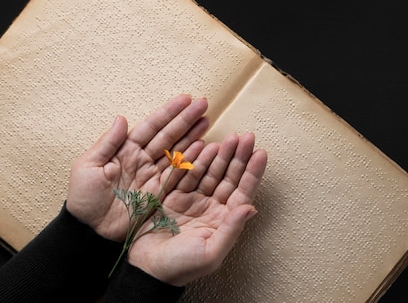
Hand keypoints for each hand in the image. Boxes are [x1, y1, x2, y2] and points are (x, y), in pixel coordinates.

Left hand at [66, 94, 209, 240]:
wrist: (90, 232)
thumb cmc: (83, 199)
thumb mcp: (87, 167)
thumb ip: (107, 143)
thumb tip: (121, 118)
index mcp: (125, 149)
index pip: (151, 126)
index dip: (168, 112)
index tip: (185, 99)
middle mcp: (142, 159)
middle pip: (168, 135)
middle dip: (186, 119)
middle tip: (204, 104)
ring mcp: (153, 175)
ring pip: (177, 150)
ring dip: (193, 135)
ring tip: (207, 120)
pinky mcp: (160, 191)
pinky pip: (179, 173)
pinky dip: (192, 160)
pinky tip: (204, 147)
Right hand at [126, 131, 266, 285]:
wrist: (146, 270)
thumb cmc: (180, 267)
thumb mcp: (210, 252)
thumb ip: (231, 229)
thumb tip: (250, 208)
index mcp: (223, 220)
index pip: (242, 191)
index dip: (252, 172)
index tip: (260, 153)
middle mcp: (210, 207)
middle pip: (228, 177)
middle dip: (238, 157)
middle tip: (246, 137)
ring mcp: (192, 200)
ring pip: (209, 171)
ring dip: (219, 155)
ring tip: (228, 139)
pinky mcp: (172, 195)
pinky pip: (186, 173)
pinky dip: (194, 159)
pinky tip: (202, 145)